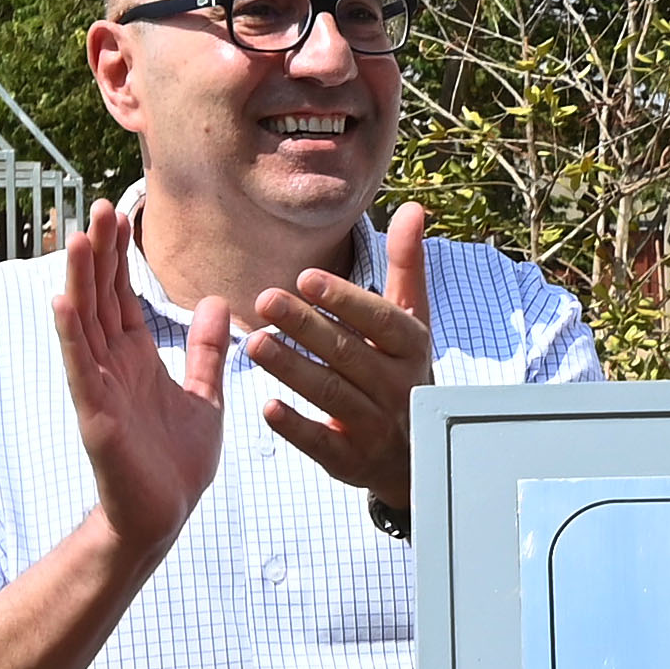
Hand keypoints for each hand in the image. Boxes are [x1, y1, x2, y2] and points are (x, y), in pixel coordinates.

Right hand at [52, 201, 228, 557]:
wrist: (165, 517)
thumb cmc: (177, 463)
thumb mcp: (204, 396)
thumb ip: (207, 352)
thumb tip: (218, 302)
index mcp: (135, 359)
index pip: (121, 297)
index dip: (119, 257)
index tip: (120, 214)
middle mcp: (111, 366)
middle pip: (99, 299)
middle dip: (98, 254)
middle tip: (99, 206)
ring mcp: (98, 388)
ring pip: (84, 325)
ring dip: (78, 281)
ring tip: (76, 237)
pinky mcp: (95, 415)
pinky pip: (80, 369)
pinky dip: (70, 336)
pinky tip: (60, 303)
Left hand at [250, 202, 437, 515]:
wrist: (416, 453)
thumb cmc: (403, 371)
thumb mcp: (411, 321)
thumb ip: (407, 266)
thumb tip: (414, 209)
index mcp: (412, 348)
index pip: (379, 320)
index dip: (344, 300)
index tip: (306, 278)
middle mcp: (398, 386)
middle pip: (348, 353)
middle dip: (306, 326)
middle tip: (265, 299)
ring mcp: (375, 425)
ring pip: (330, 393)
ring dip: (292, 368)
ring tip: (254, 342)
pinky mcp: (351, 459)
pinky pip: (321, 442)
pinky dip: (295, 426)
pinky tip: (267, 407)